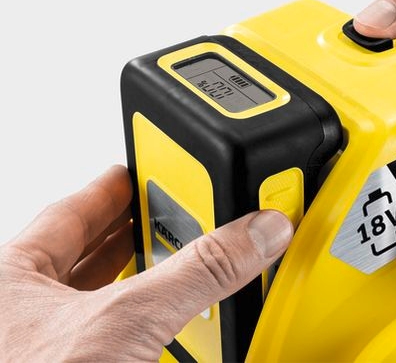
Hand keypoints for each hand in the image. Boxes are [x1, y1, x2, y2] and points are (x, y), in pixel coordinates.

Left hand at [0, 165, 292, 361]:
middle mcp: (30, 310)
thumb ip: (196, 273)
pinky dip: (156, 326)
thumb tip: (255, 231)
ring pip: (111, 296)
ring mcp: (55, 349)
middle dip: (141, 228)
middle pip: (95, 248)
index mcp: (15, 275)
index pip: (78, 206)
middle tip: (177, 209)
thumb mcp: (121, 325)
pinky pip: (127, 338)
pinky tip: (175, 327)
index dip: (119, 184)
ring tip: (184, 256)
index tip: (149, 168)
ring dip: (150, 278)